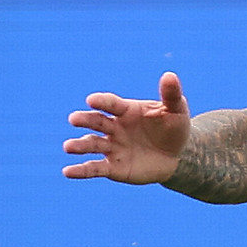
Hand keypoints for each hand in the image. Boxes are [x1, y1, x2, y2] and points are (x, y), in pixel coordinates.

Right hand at [62, 72, 191, 183]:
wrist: (177, 156)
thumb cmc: (174, 128)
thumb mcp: (177, 111)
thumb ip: (171, 95)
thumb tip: (170, 75)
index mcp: (126, 111)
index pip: (111, 104)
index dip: (102, 101)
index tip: (92, 100)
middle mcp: (114, 127)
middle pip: (95, 122)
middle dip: (84, 120)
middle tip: (74, 119)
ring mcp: (112, 147)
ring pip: (91, 144)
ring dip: (79, 145)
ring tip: (68, 146)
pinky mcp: (112, 167)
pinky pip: (94, 168)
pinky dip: (81, 171)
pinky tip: (68, 172)